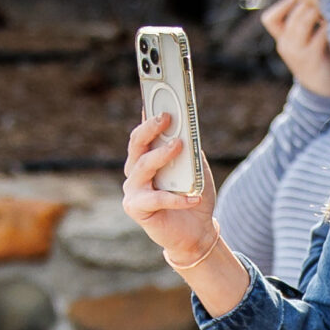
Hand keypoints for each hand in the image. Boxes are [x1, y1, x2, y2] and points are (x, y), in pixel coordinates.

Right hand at [122, 112, 218, 269]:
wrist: (196, 233)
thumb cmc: (194, 197)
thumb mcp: (196, 171)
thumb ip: (190, 152)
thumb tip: (187, 130)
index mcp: (146, 159)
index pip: (143, 133)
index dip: (146, 115)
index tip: (155, 96)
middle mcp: (135, 172)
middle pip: (137, 145)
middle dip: (150, 128)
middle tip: (166, 117)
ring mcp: (133, 189)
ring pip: (143, 166)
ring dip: (161, 154)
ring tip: (179, 146)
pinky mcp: (137, 208)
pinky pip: (157, 198)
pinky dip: (177, 197)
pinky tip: (194, 196)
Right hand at [260, 0, 329, 97]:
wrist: (320, 91)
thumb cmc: (317, 60)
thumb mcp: (304, 41)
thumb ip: (302, 22)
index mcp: (281, 40)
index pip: (269, 19)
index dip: (282, 5)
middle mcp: (285, 45)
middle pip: (292, 14)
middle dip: (308, 2)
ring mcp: (297, 52)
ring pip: (303, 21)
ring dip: (318, 11)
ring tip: (329, 8)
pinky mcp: (311, 58)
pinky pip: (320, 34)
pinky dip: (329, 26)